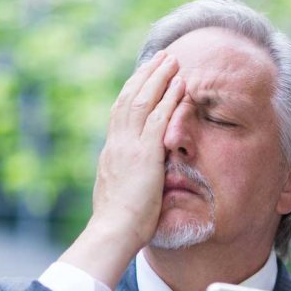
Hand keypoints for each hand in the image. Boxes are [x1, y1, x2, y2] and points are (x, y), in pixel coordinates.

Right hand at [57, 51, 184, 288]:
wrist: (113, 232)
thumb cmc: (119, 225)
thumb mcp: (121, 194)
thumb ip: (128, 179)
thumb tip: (135, 179)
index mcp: (111, 153)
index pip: (120, 113)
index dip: (132, 91)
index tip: (144, 77)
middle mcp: (117, 144)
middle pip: (129, 98)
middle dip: (146, 76)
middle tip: (160, 58)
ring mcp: (129, 147)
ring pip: (142, 101)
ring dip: (159, 78)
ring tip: (172, 61)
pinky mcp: (144, 154)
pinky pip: (158, 118)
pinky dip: (169, 99)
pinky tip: (180, 85)